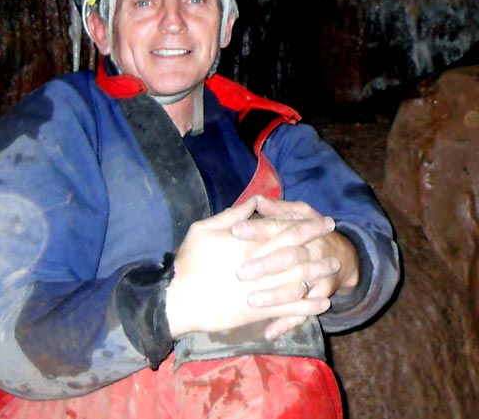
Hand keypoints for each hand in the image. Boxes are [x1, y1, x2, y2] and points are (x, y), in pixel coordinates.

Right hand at [165, 197, 334, 337]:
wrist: (179, 299)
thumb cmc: (188, 263)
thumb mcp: (203, 230)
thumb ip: (230, 216)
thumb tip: (253, 201)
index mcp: (249, 244)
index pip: (286, 230)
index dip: (308, 225)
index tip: (324, 220)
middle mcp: (261, 265)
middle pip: (299, 252)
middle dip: (319, 245)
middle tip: (334, 239)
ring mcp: (263, 289)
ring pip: (300, 280)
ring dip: (319, 272)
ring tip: (333, 267)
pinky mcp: (261, 311)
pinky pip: (292, 309)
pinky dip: (310, 306)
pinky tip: (322, 302)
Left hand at [231, 196, 359, 338]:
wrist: (344, 256)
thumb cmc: (308, 231)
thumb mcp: (298, 214)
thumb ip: (277, 209)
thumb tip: (257, 201)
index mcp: (301, 229)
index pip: (278, 227)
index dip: (257, 228)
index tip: (235, 230)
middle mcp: (311, 252)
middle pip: (289, 258)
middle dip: (266, 264)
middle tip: (240, 272)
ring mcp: (317, 277)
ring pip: (297, 288)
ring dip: (275, 296)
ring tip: (252, 301)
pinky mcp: (318, 298)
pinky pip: (304, 313)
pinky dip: (287, 323)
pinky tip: (269, 331)